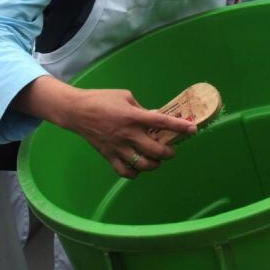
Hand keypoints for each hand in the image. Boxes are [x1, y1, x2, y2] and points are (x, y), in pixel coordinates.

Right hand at [18, 77, 197, 178]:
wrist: (77, 111)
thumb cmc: (102, 99)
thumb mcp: (125, 96)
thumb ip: (142, 108)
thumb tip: (155, 117)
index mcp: (133, 116)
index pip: (162, 122)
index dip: (179, 127)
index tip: (192, 129)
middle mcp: (128, 134)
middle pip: (155, 150)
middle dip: (169, 153)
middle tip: (171, 150)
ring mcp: (118, 147)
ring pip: (142, 165)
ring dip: (155, 164)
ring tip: (157, 160)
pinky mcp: (108, 156)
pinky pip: (124, 171)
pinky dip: (134, 173)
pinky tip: (139, 167)